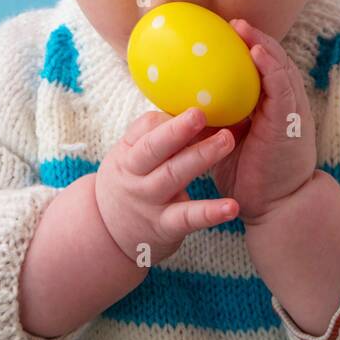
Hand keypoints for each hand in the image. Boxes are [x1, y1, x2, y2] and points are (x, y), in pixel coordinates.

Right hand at [95, 107, 238, 264]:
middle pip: (155, 148)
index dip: (171, 117)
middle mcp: (135, 175)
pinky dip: (210, 212)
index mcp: (129, 152)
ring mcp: (150, 201)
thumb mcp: (130, 157)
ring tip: (228, 140)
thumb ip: (156, 135)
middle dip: (178, 130)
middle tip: (202, 113)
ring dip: (201, 157)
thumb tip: (195, 104)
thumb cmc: (130, 183)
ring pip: (173, 175)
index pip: (147, 127)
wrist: (106, 235)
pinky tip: (232, 206)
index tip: (197, 105)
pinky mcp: (165, 227)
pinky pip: (189, 218)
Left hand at [188, 17, 318, 224]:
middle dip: (255, 39)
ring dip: (262, 46)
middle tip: (233, 22)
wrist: (275, 207)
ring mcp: (290, 112)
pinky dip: (271, 67)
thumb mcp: (226, 139)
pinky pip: (283, 88)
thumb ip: (215, 116)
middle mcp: (284, 105)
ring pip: (280, 69)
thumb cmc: (248, 174)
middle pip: (273, 62)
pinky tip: (256, 53)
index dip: (247, 49)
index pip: (262, 70)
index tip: (226, 32)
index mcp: (270, 107)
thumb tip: (182, 98)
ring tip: (243, 28)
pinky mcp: (289, 122)